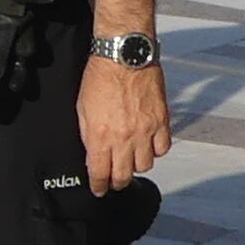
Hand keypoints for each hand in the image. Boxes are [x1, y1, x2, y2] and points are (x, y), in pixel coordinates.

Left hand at [79, 56, 170, 193]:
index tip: (99, 189)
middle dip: (117, 181)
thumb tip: (93, 154)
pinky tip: (149, 144)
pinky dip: (156, 150)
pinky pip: (162, 149)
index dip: (99, 186)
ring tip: (132, 157)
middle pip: (123, 176)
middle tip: (114, 179)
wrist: (123, 55)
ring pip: (145, 166)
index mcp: (100, 136)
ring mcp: (145, 131)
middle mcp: (123, 138)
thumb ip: (88, 135)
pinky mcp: (161, 121)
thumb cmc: (100, 77)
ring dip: (137, 165)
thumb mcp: (82, 108)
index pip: (100, 174)